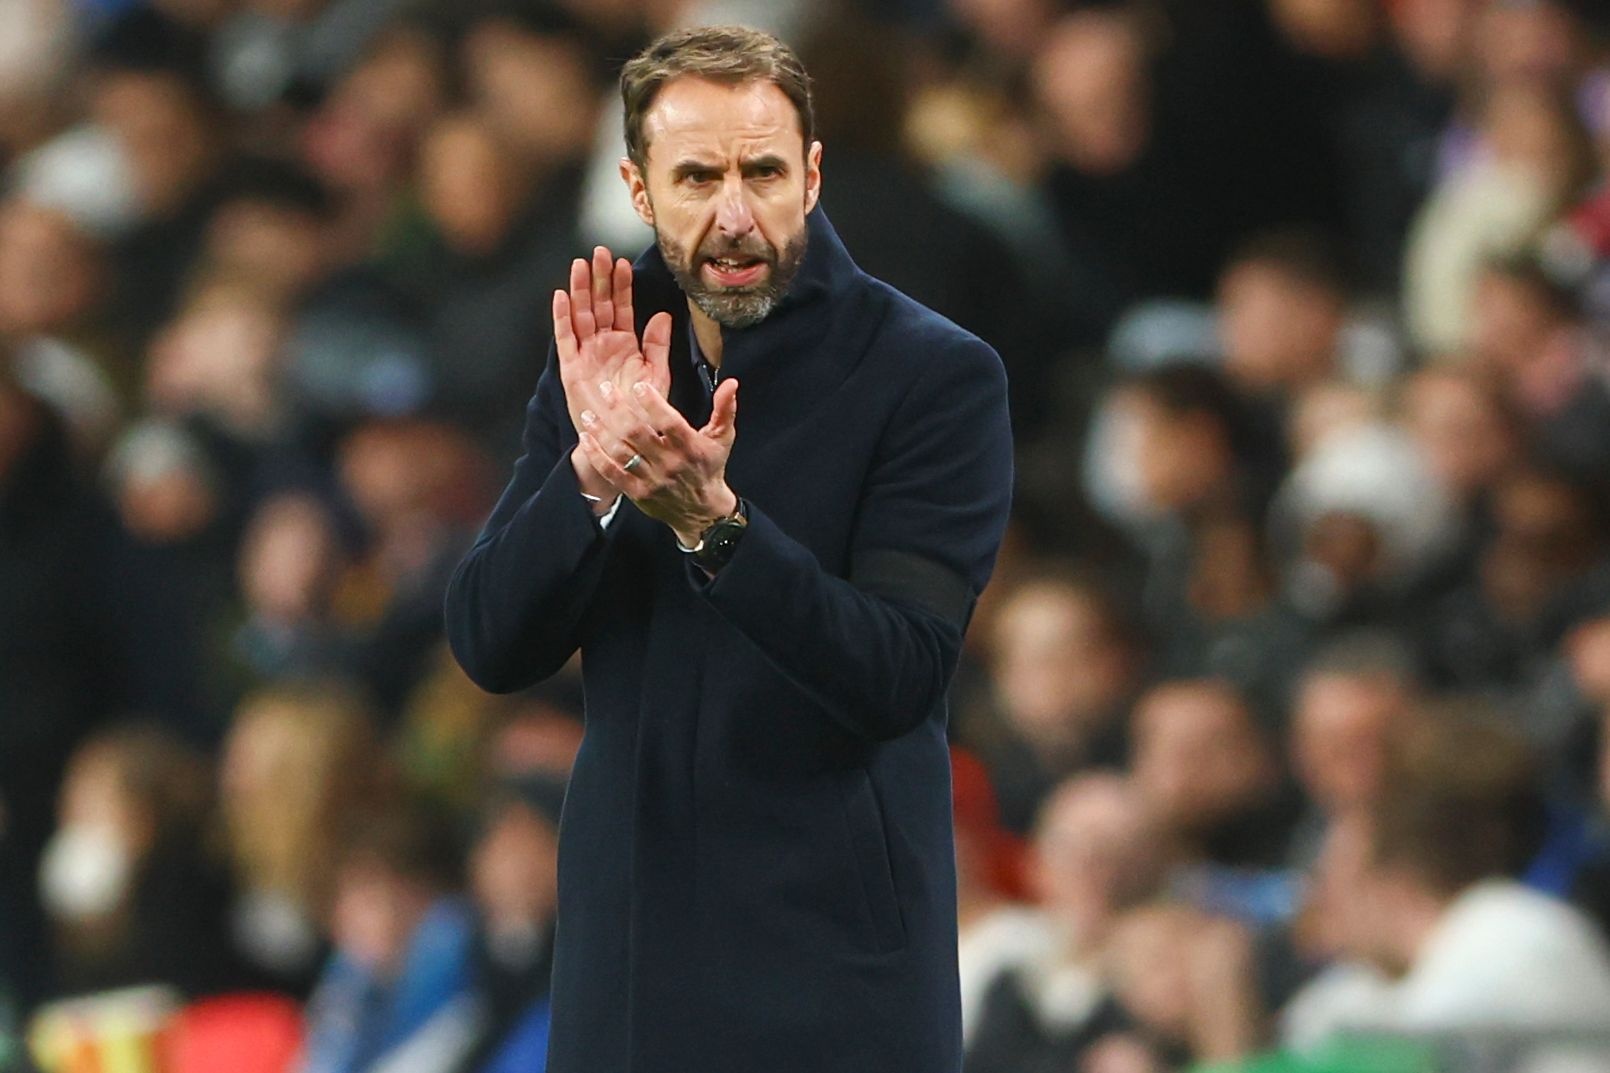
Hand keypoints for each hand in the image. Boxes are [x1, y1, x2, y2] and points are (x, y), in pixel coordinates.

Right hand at [553, 247, 671, 501]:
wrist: (624, 444)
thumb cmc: (643, 413)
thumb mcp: (656, 376)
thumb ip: (658, 346)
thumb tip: (663, 315)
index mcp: (623, 345)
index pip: (621, 308)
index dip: (621, 286)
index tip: (622, 262)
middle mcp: (602, 346)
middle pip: (598, 305)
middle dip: (599, 278)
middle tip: (598, 251)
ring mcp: (585, 356)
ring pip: (581, 316)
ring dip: (580, 291)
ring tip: (581, 265)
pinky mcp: (571, 370)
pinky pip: (565, 340)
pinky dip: (562, 318)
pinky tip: (562, 296)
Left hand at [576, 376, 739, 546]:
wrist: (703, 512)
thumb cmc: (710, 467)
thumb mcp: (723, 438)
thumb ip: (725, 409)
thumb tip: (731, 383)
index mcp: (691, 447)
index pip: (668, 422)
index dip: (651, 403)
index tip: (637, 385)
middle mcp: (670, 464)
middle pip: (638, 433)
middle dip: (618, 409)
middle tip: (606, 389)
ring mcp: (651, 480)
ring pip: (621, 452)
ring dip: (601, 431)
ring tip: (588, 413)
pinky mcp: (637, 493)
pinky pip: (612, 473)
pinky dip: (596, 455)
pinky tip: (586, 438)